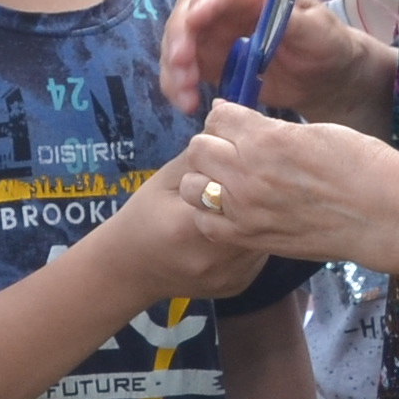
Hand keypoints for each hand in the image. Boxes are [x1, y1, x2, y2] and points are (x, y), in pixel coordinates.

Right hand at [111, 145, 279, 301]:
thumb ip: (200, 153)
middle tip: (266, 174)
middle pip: (258, 217)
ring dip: (265, 215)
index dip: (250, 171)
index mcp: (188, 225)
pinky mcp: (238, 285)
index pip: (238, 191)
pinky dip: (258, 236)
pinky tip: (245, 226)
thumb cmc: (146, 215)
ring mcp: (228, 276)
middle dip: (263, 193)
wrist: (131, 270)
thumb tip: (229, 114)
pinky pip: (260, 253)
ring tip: (256, 198)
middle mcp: (212, 257)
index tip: (255, 157)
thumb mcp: (166, 178)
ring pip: (266, 236)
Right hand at [157, 0, 392, 123]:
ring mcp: (214, 34)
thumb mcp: (317, 30)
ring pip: (179, 44)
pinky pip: (184, 71)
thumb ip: (293, 17)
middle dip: (179, 39)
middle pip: (188, 14)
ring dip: (174, 69)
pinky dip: (179, 86)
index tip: (194, 22)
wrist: (326, 77)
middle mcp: (226, 7)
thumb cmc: (326, 43)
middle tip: (181, 66)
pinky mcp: (210, 62)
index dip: (205, 3)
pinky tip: (187, 103)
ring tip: (185, 96)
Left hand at [174, 102, 398, 268]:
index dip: (230, 117)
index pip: (217, 115)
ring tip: (232, 181)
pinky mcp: (251, 238)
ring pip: (193, 186)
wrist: (385, 215)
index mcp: (265, 139)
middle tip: (236, 151)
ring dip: (206, 178)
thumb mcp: (315, 130)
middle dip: (215, 144)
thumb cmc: (363, 166)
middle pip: (198, 147)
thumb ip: (272, 131)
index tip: (242, 124)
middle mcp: (247, 174)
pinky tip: (235, 208)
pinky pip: (206, 222)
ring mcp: (245, 210)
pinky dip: (212, 213)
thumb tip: (248, 131)